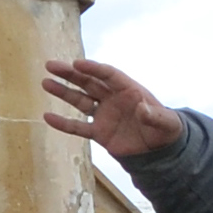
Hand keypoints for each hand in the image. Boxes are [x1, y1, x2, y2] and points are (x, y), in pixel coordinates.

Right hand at [40, 57, 180, 161]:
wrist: (159, 148)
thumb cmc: (165, 128)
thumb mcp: (166, 123)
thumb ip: (155, 116)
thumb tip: (142, 109)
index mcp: (129, 90)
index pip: (108, 75)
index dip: (93, 68)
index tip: (77, 63)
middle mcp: (112, 98)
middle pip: (88, 82)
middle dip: (70, 74)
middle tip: (51, 65)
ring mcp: (104, 114)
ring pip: (80, 100)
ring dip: (63, 92)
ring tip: (46, 83)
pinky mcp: (99, 132)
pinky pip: (78, 127)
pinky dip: (64, 123)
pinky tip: (47, 117)